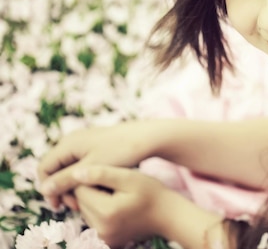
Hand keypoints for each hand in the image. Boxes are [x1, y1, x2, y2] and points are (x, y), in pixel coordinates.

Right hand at [38, 122, 156, 207]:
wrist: (148, 137)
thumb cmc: (120, 152)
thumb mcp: (91, 169)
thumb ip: (66, 180)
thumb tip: (44, 190)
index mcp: (68, 143)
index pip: (45, 168)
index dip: (48, 188)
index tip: (60, 205)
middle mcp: (73, 140)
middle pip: (56, 168)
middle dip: (62, 188)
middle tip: (74, 206)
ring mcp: (84, 142)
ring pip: (69, 168)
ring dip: (73, 185)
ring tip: (85, 200)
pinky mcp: (96, 146)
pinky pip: (81, 164)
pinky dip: (83, 178)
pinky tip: (94, 189)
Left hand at [72, 165, 172, 247]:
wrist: (167, 215)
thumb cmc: (151, 192)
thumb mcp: (129, 177)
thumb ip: (101, 174)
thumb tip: (74, 174)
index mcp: (106, 212)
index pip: (80, 190)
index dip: (92, 179)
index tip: (110, 177)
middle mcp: (100, 229)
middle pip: (81, 202)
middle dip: (92, 191)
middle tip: (115, 186)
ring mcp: (102, 238)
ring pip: (85, 211)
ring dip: (95, 201)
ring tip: (116, 196)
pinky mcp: (105, 242)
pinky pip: (92, 221)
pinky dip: (100, 212)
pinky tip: (116, 207)